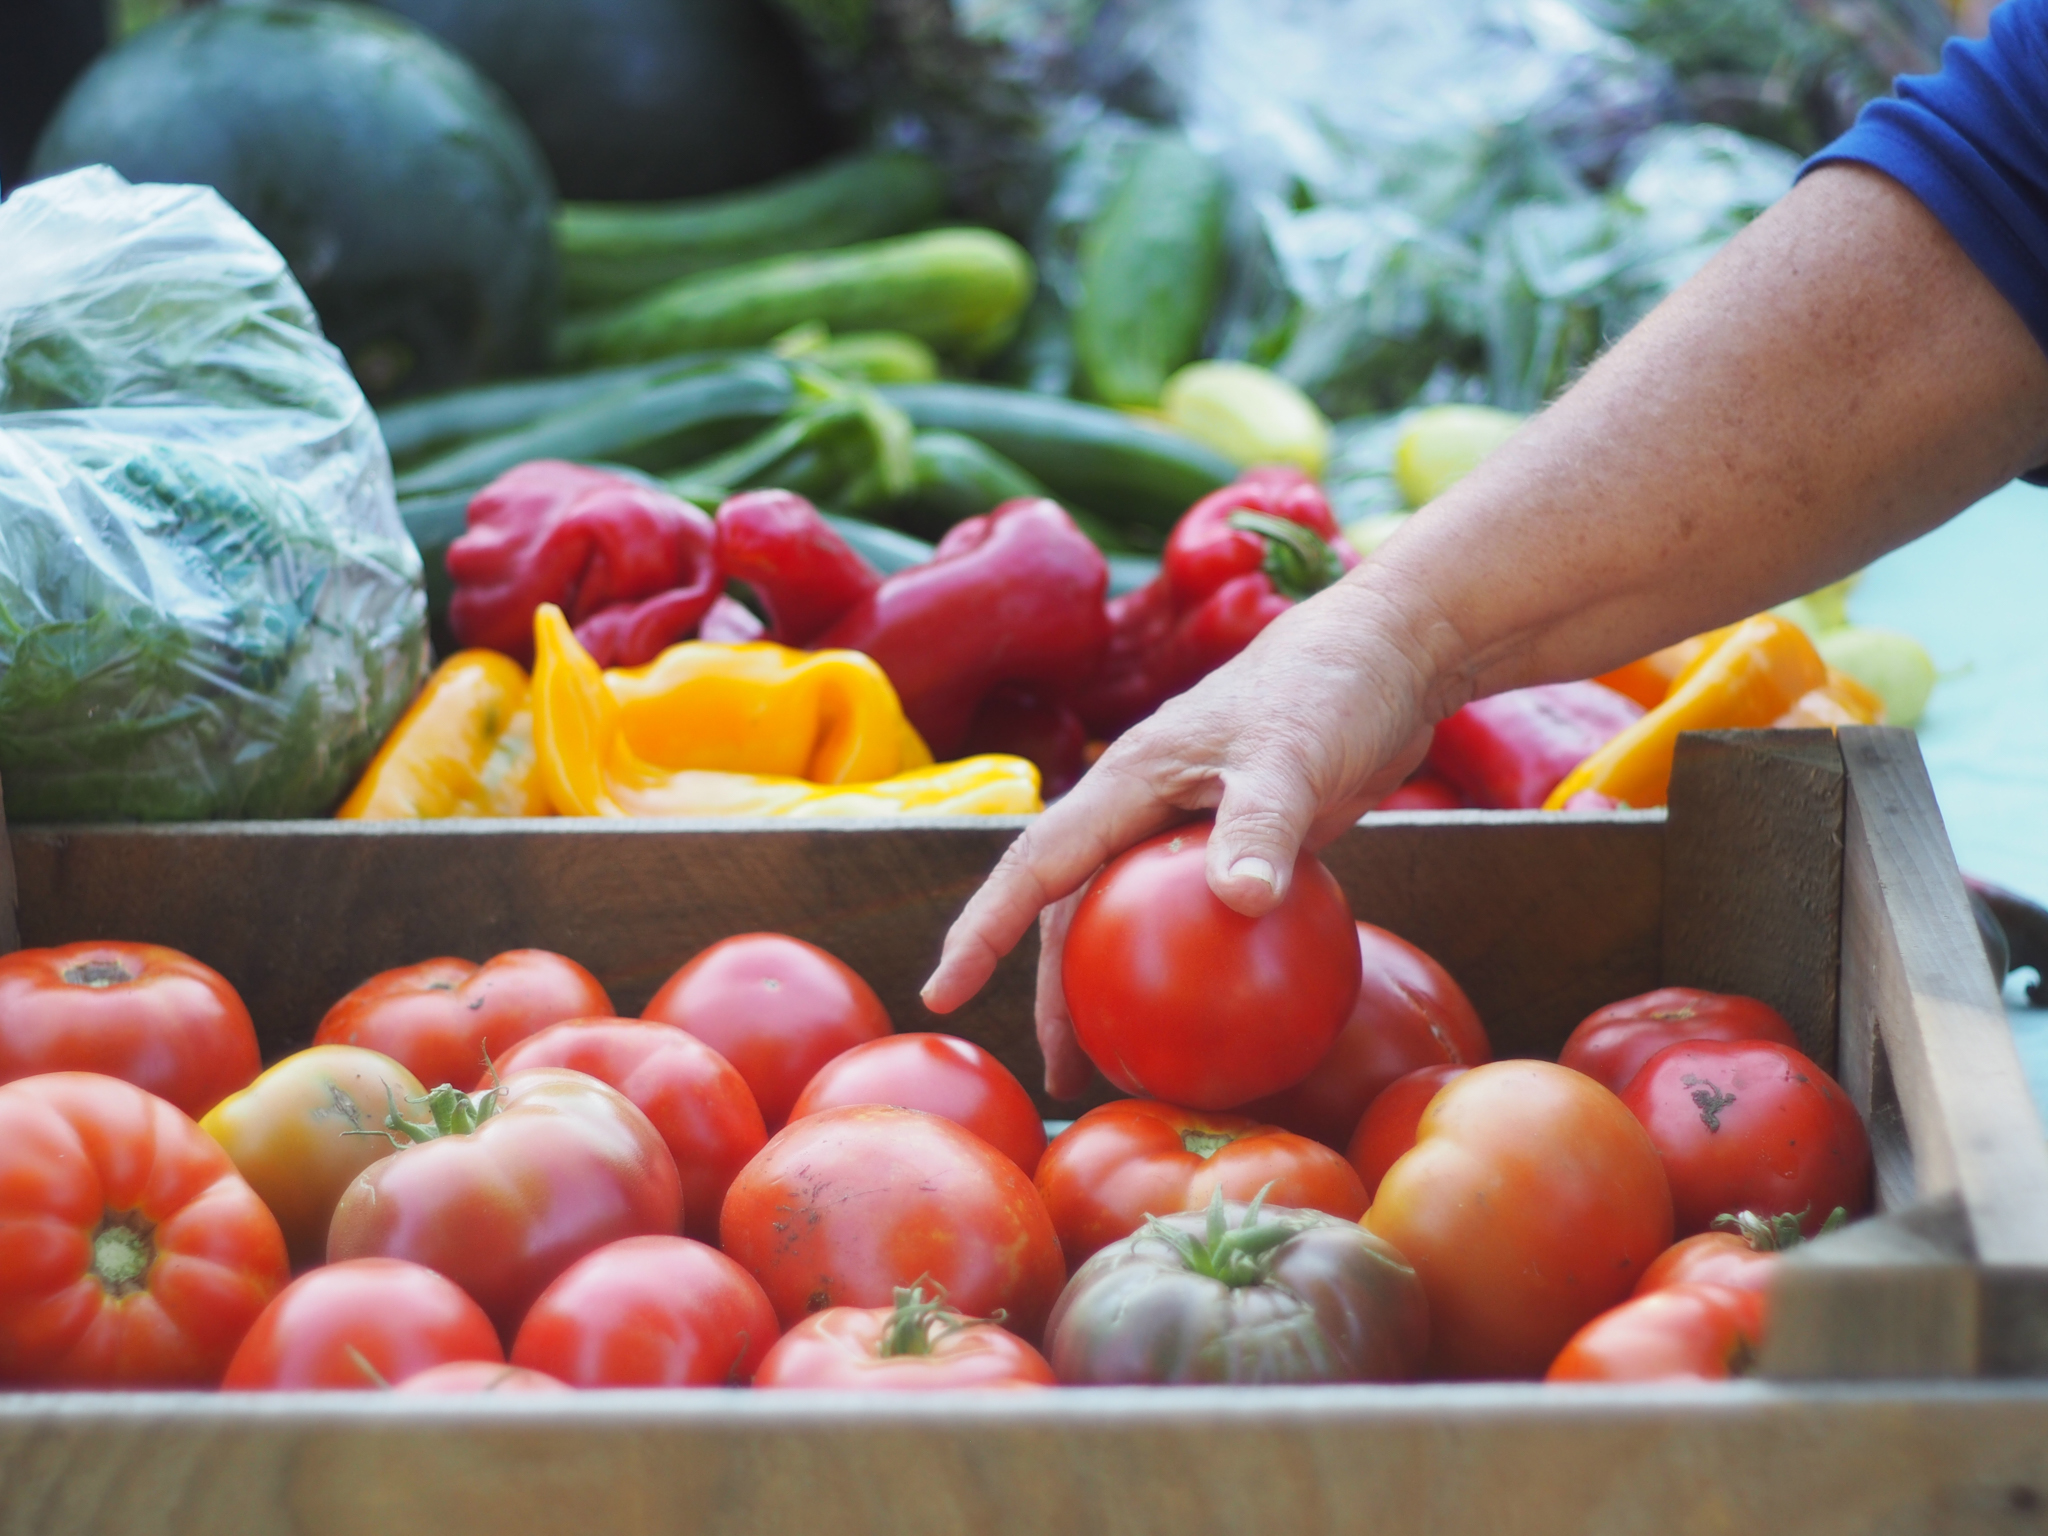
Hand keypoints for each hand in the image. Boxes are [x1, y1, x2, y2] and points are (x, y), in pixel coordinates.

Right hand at [921, 571, 1452, 1096]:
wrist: (1386, 653)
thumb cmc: (1332, 690)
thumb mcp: (1296, 757)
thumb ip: (1262, 828)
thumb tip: (1239, 904)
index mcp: (1129, 780)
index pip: (1038, 864)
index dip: (986, 929)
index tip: (946, 991)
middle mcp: (1140, 803)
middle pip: (1070, 908)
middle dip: (1050, 991)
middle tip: (1057, 1075)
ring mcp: (1184, 824)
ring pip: (1124, 918)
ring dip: (1113, 989)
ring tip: (1121, 1068)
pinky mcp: (1232, 841)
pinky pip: (1190, 918)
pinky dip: (1186, 967)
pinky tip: (1215, 1018)